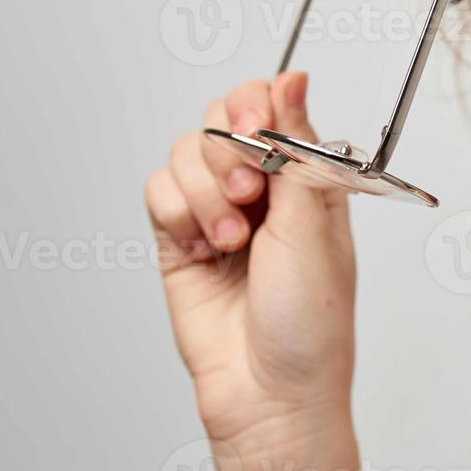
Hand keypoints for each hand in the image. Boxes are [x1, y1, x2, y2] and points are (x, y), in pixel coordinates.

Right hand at [145, 70, 357, 467]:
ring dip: (206, 194)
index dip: (255, 102)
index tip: (255, 124)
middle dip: (227, 150)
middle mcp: (260, 187)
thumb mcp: (313, 224)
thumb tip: (294, 78)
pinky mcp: (178, 238)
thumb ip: (296, 146)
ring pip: (183, 154)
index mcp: (304, 175)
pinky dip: (177, 216)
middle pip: (218, 118)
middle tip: (248, 193)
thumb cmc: (310, 322)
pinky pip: (157, 192)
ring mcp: (216, 211)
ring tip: (232, 241)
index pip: (269, 102)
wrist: (269, 392)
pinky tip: (204, 252)